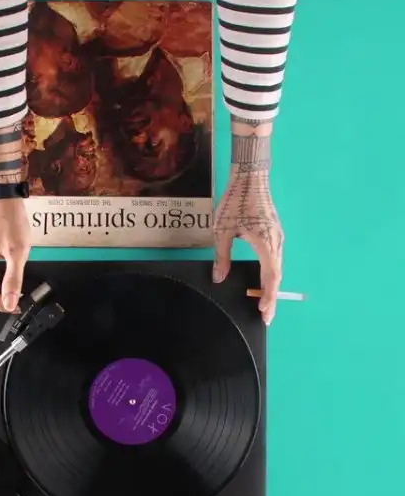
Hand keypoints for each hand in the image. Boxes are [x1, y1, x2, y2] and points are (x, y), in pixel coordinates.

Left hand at [213, 170, 283, 324]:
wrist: (251, 178)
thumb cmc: (236, 201)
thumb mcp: (222, 230)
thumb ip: (221, 256)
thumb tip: (218, 278)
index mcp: (265, 242)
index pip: (270, 276)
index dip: (267, 295)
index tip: (264, 312)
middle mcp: (276, 241)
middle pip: (276, 276)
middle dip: (271, 298)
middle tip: (266, 317)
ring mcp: (277, 237)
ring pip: (277, 268)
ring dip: (271, 287)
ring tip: (265, 304)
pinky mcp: (274, 233)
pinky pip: (275, 259)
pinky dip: (271, 274)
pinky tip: (264, 282)